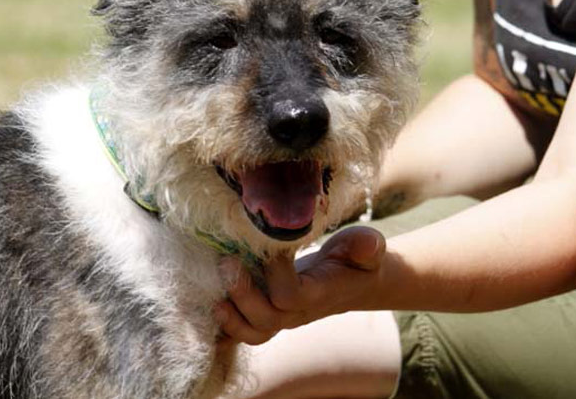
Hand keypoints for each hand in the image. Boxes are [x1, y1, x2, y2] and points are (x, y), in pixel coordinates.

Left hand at [215, 226, 387, 344]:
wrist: (353, 281)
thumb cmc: (356, 259)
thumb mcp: (366, 247)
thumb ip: (367, 247)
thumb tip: (368, 245)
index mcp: (319, 294)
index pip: (290, 295)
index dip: (275, 274)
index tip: (272, 243)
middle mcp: (298, 312)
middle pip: (266, 319)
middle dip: (242, 293)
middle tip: (226, 261)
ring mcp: (282, 318)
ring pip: (253, 332)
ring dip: (230, 314)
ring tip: (214, 286)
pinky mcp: (268, 315)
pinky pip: (244, 331)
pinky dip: (225, 326)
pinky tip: (207, 309)